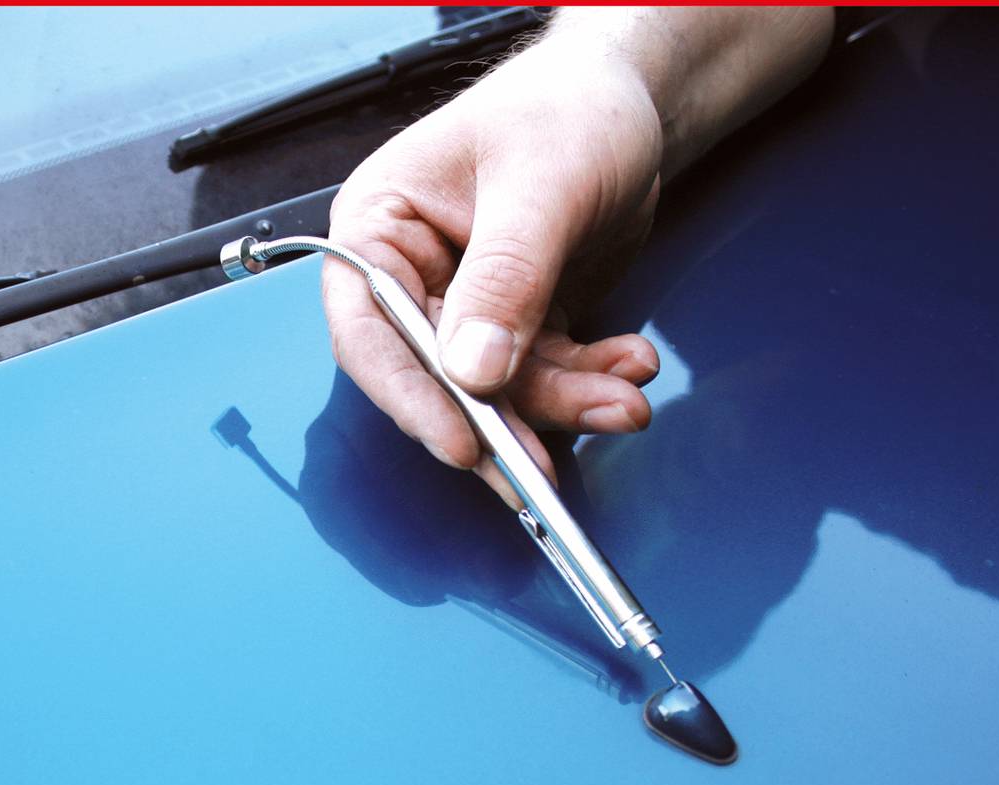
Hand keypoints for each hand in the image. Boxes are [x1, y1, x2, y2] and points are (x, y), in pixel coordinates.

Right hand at [322, 34, 663, 506]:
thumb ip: (506, 278)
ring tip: (623, 401)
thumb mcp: (540, 186)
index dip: (409, 394)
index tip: (460, 442)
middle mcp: (415, 273)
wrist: (629, 101)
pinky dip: (589, 381)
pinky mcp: (519, 322)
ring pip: (501, 385)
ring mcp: (468, 304)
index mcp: (381, 225)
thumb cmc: (569, 108)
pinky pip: (546, 373)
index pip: (369, 327)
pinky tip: (627, 367)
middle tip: (539, 469)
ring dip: (563, 404)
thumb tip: (471, 370)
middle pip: (434, 374)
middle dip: (499, 420)